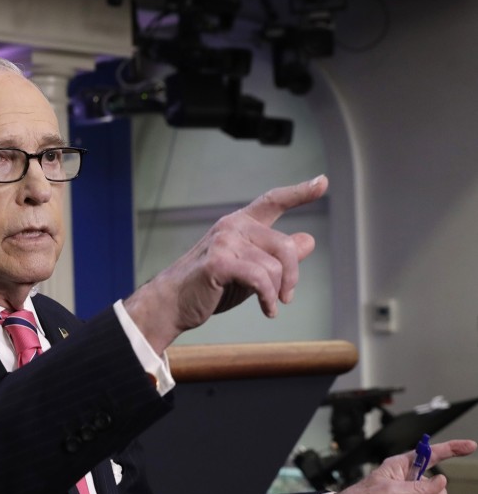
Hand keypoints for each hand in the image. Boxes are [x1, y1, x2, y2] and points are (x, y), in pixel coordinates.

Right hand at [124, 175, 327, 353]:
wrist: (172, 304)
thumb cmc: (209, 286)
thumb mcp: (249, 268)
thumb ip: (276, 254)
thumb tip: (309, 240)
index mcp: (239, 224)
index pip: (273, 201)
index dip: (300, 193)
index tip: (322, 182)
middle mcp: (232, 226)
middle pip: (285, 246)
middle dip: (292, 276)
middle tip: (287, 297)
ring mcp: (224, 242)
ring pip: (274, 267)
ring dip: (276, 293)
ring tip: (269, 305)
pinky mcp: (219, 263)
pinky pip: (260, 280)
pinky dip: (268, 298)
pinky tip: (267, 311)